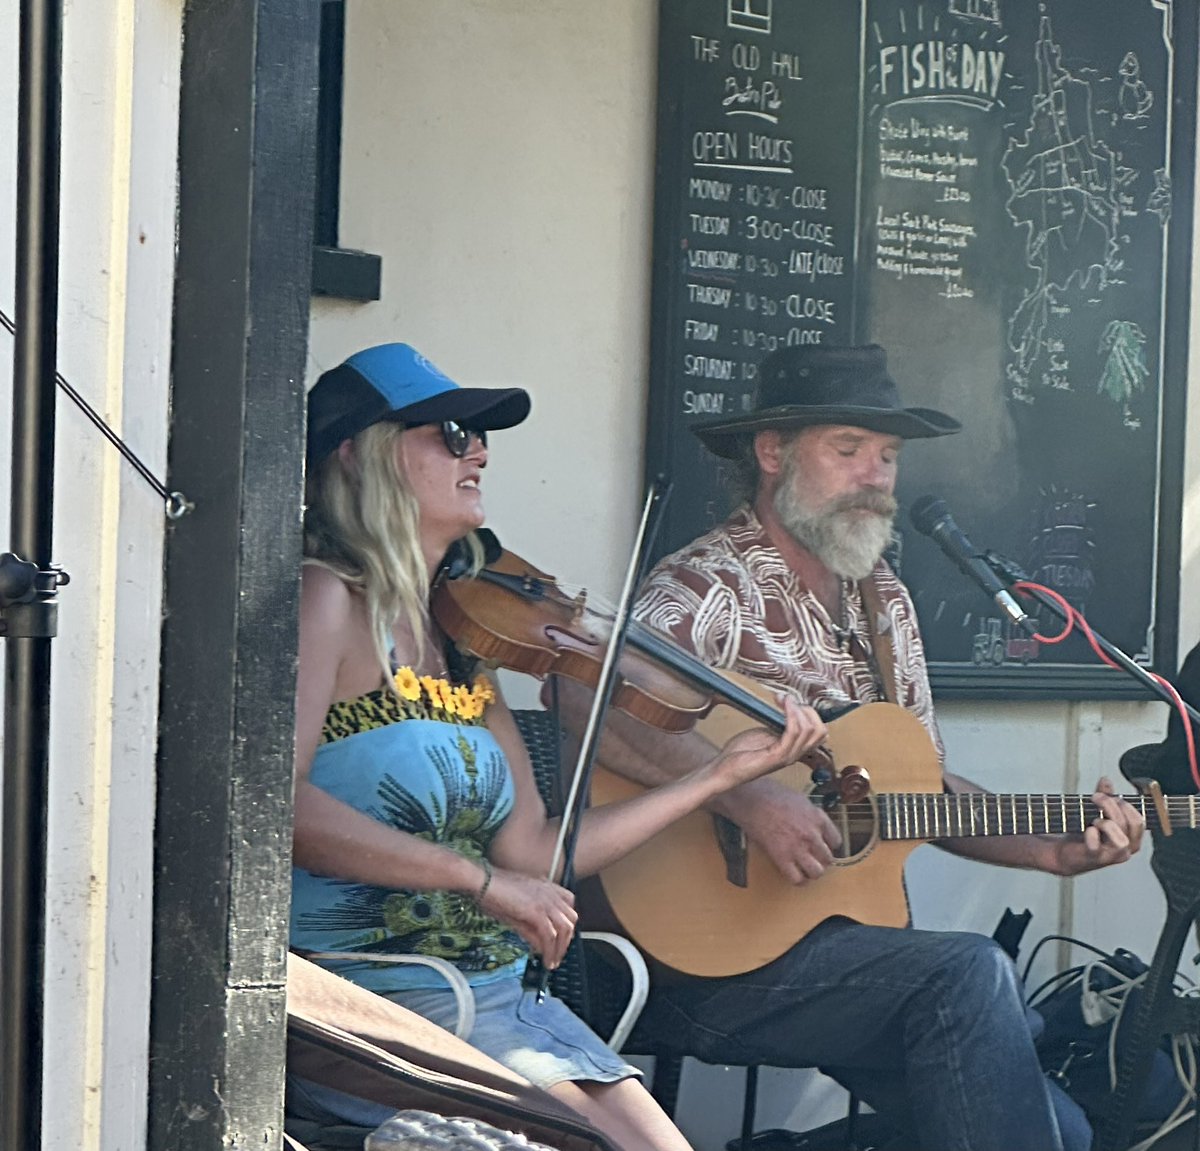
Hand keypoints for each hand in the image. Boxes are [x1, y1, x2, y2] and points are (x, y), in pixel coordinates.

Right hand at [477, 866, 577, 968]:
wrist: (482, 882)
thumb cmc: (493, 891)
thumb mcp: (516, 910)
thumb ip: (530, 927)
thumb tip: (539, 945)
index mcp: (546, 886)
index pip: (569, 903)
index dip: (567, 921)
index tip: (562, 936)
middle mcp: (549, 892)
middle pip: (571, 918)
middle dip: (567, 939)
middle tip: (558, 954)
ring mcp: (544, 901)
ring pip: (565, 929)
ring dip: (561, 949)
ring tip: (553, 961)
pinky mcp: (536, 912)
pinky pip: (550, 936)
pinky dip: (550, 951)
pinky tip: (546, 960)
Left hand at [710, 696, 828, 789]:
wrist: (726, 768)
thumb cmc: (742, 751)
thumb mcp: (765, 733)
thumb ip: (779, 725)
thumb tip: (788, 708)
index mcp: (794, 749)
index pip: (819, 732)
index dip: (810, 713)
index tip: (792, 700)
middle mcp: (795, 754)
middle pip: (820, 731)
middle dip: (807, 710)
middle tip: (789, 700)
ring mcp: (788, 756)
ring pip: (809, 730)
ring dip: (797, 709)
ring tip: (784, 699)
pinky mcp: (778, 756)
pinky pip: (793, 732)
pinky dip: (791, 714)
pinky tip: (784, 705)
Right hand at [717, 775, 843, 884]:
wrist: (751, 798)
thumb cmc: (770, 793)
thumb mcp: (800, 800)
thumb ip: (809, 815)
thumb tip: (812, 825)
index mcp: (818, 818)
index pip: (836, 841)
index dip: (828, 846)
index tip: (822, 846)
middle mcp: (812, 834)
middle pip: (828, 859)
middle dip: (821, 860)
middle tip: (812, 859)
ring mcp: (798, 847)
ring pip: (816, 872)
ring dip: (811, 872)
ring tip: (804, 868)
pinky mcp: (781, 857)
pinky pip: (796, 878)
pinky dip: (797, 880)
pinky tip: (793, 874)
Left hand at [1051, 777, 1145, 875]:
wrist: (1063, 852)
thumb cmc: (1084, 832)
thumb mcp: (1096, 811)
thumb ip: (1104, 796)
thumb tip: (1106, 780)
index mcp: (1131, 838)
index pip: (1139, 820)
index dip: (1125, 805)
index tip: (1109, 796)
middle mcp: (1126, 848)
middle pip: (1132, 824)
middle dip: (1113, 806)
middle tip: (1096, 798)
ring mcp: (1111, 855)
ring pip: (1121, 839)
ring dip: (1107, 823)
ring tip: (1094, 819)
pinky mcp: (1094, 858)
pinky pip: (1096, 846)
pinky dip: (1091, 835)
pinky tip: (1087, 830)